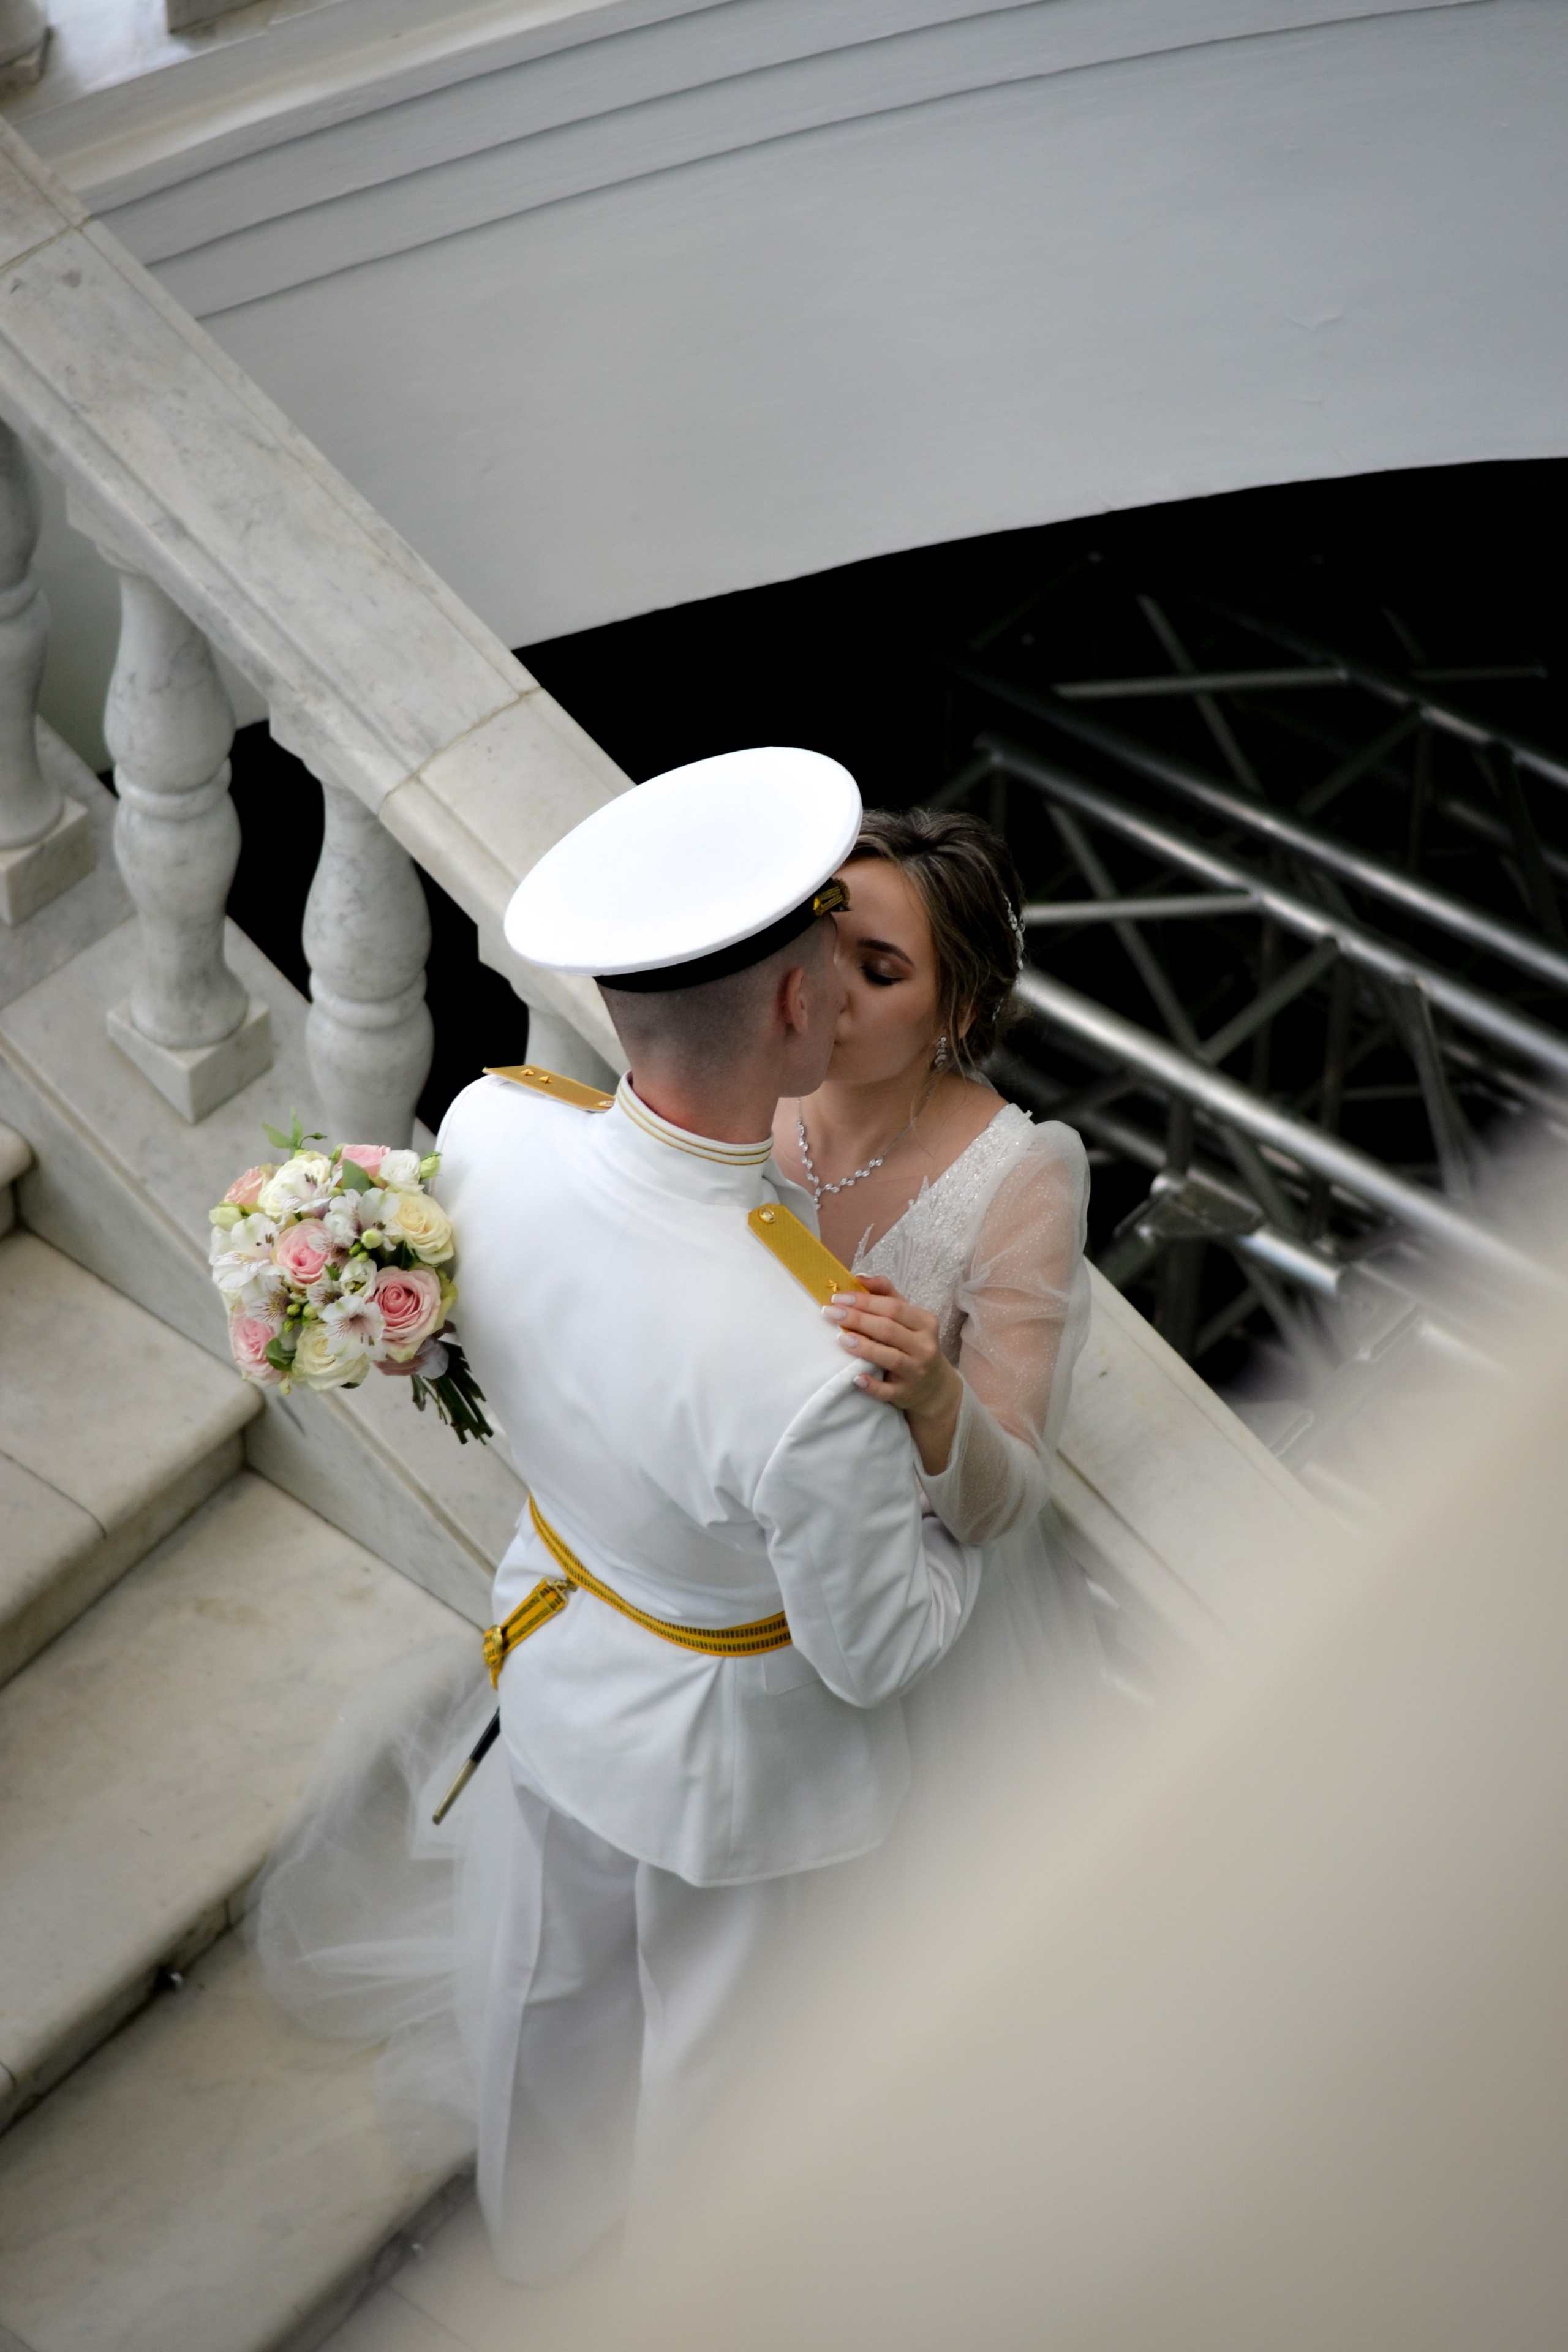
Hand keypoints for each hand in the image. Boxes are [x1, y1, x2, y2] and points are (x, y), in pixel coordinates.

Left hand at [824, 1273, 962, 1475]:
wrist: (934, 1385)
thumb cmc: (913, 1342)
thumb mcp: (907, 1317)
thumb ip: (886, 1294)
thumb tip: (859, 1277)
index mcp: (925, 1322)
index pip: (893, 1308)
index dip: (864, 1301)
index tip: (838, 1297)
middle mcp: (925, 1346)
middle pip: (889, 1329)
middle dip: (858, 1319)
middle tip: (830, 1313)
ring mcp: (917, 1372)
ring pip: (890, 1358)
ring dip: (864, 1347)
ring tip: (841, 1338)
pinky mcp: (907, 1395)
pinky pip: (888, 1391)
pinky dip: (872, 1385)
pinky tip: (855, 1377)